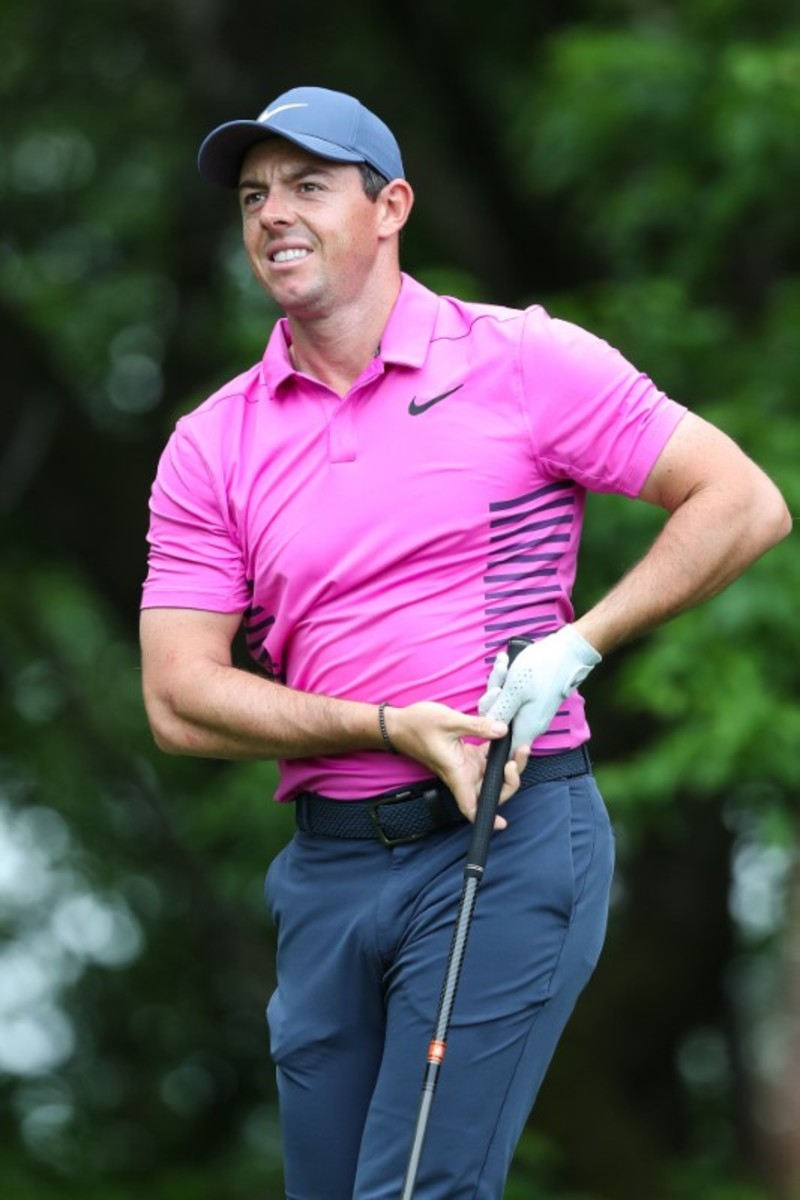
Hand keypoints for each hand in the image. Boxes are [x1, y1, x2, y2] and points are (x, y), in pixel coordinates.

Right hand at [383, 702, 527, 829]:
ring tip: (520, 746)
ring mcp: (466, 765)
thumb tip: (503, 731)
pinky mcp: (467, 755)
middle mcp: (463, 774)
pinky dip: (500, 753)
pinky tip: (508, 738)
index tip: (501, 823)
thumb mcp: (448, 721)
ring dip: (509, 765)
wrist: (399, 724)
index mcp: (457, 774)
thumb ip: (478, 726)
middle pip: (492, 791)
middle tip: (519, 756)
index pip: (471, 807)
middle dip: (511, 779)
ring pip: (494, 775)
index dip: (486, 819)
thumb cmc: (417, 726)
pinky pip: (489, 760)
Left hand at [478, 625, 600, 751]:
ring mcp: (532, 713)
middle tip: (500, 672)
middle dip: (494, 696)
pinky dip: (508, 681)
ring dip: (500, 683)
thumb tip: (488, 731)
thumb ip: (500, 712)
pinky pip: (514, 696)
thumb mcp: (514, 690)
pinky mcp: (534, 701)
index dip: (489, 728)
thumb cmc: (542, 669)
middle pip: (500, 720)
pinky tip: (507, 662)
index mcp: (526, 729)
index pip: (502, 746)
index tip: (493, 701)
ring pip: (506, 705)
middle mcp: (530, 725)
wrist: (569, 651)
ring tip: (504, 662)